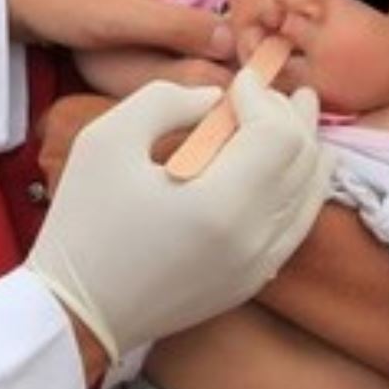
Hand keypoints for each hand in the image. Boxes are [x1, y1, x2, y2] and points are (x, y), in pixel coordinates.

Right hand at [25, 69, 329, 361]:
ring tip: (298, 114)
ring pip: (310, 194)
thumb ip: (164, 102)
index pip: (277, 136)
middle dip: (291, 115)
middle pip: (303, 160)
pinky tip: (295, 166)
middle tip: (273, 87)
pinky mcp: (252, 281)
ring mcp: (258, 266)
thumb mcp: (106, 140)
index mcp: (217, 205)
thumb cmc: (84, 220)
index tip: (238, 80)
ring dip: (306, 147)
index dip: (264, 97)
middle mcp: (252, 239)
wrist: (78, 308)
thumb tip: (214, 101)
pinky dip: (302, 187)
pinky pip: (296, 225)